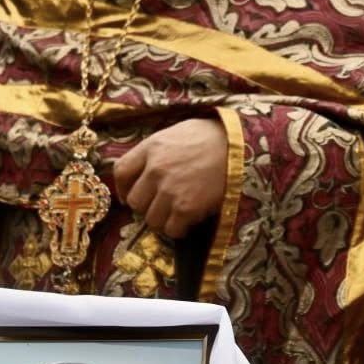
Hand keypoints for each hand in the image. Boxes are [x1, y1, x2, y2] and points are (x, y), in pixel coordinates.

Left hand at [113, 117, 227, 238]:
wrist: (242, 147)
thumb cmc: (213, 138)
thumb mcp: (177, 133)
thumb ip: (156, 151)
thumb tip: (143, 171)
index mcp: (152, 147)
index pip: (120, 172)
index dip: (123, 188)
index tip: (130, 195)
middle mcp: (156, 169)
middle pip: (134, 201)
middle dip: (147, 206)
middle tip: (162, 204)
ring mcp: (170, 190)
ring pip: (151, 220)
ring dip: (163, 220)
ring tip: (179, 212)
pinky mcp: (187, 208)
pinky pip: (171, 230)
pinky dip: (179, 229)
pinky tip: (190, 219)